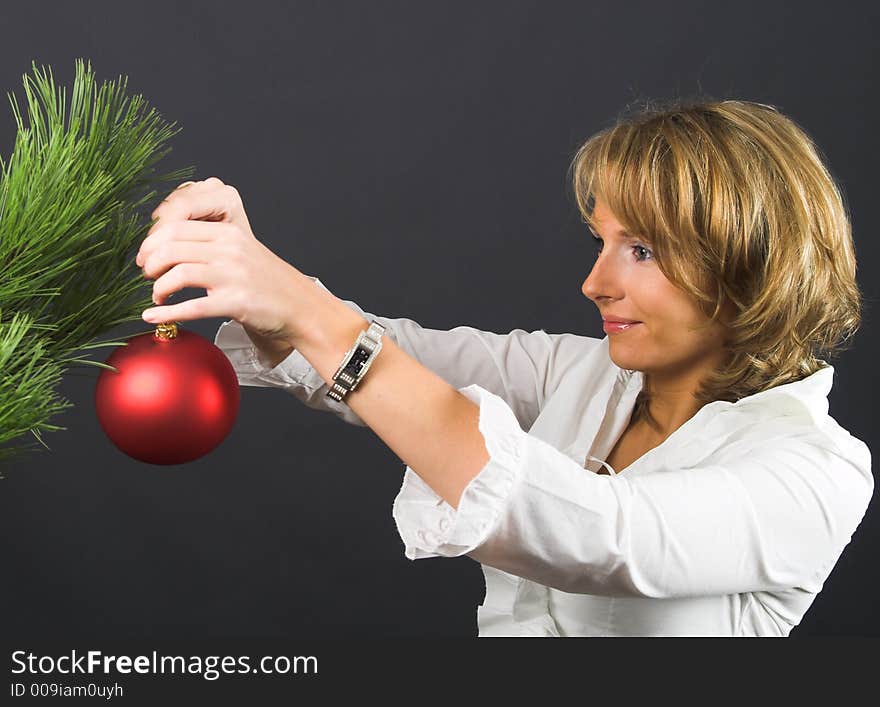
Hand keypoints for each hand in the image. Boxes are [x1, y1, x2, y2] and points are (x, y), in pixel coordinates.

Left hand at [136, 177, 306, 346]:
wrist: (300, 307)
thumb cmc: (267, 282)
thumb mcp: (241, 250)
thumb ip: (210, 243)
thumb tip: (164, 244)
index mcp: (229, 232)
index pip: (175, 225)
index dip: (151, 242)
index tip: (145, 257)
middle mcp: (230, 249)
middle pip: (171, 246)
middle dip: (150, 263)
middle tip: (148, 275)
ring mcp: (233, 275)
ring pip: (177, 273)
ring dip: (158, 288)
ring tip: (157, 296)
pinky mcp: (236, 302)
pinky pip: (192, 307)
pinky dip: (166, 313)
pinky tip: (153, 317)